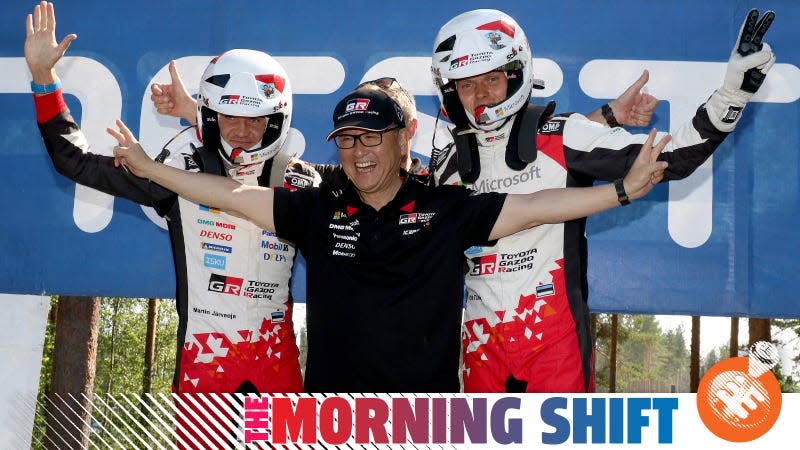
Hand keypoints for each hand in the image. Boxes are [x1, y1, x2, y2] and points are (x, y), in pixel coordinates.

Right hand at [24, 1, 76, 83]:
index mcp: (51, 36)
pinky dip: (29, 22)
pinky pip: (29, 29)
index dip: (50, 13)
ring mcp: (37, 37)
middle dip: (44, 11)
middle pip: (44, 20)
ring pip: (37, 23)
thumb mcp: (59, 51)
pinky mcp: (30, 39)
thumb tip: (74, 35)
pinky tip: (29, 16)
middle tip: (44, 2)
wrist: (40, 68)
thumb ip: (66, 42)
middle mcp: (44, 35)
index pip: (51, 22)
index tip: (50, 5)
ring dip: (37, 14)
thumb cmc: (51, 61)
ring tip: (38, 6)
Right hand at [107, 120, 154, 177]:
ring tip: (118, 161)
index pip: (125, 131)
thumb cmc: (140, 159)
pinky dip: (117, 161)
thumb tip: (115, 152)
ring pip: (117, 151)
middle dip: (114, 134)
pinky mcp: (127, 159)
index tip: (117, 120)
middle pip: (120, 138)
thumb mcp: (127, 152)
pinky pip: (119, 158)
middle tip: (108, 129)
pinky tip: (119, 164)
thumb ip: (118, 150)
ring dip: (116, 156)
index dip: (121, 126)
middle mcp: (129, 146)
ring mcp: (128, 153)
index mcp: (131, 142)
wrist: (145, 169)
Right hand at [150, 61, 197, 122]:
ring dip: (164, 105)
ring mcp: (162, 103)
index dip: (155, 90)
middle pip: (152, 97)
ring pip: (155, 104)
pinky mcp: (164, 110)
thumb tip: (172, 61)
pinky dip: (165, 110)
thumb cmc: (183, 94)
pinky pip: (159, 111)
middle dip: (161, 99)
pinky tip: (171, 108)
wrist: (188, 107)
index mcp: (163, 88)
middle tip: (169, 99)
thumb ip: (173, 72)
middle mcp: (162, 95)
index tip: (162, 92)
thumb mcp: (177, 82)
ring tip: (172, 104)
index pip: (153, 88)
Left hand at [609, 70, 659, 126]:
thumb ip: (641, 81)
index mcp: (646, 99)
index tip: (639, 103)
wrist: (615, 112)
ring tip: (631, 113)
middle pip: (652, 111)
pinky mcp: (641, 122)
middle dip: (641, 111)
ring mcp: (644, 114)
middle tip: (632, 108)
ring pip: (649, 118)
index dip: (648, 105)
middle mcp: (646, 106)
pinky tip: (632, 118)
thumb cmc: (622, 101)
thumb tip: (646, 71)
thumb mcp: (632, 90)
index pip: (656, 103)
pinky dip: (638, 122)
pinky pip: (645, 124)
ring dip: (638, 116)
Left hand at [623, 129, 669, 200]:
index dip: (652, 137)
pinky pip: (661, 174)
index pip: (648, 144)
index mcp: (643, 157)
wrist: (632, 190)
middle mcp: (648, 161)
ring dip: (658, 172)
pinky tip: (651, 181)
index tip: (654, 129)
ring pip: (662, 166)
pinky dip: (658, 178)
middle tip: (670, 135)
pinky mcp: (654, 175)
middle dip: (663, 143)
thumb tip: (666, 164)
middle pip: (658, 150)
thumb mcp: (645, 170)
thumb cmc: (635, 178)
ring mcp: (652, 168)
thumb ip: (656, 166)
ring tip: (651, 177)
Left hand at [706, 9, 775, 131]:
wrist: (738, 92)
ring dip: (763, 60)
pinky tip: (760, 71)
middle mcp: (750, 50)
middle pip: (760, 33)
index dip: (750, 21)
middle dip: (765, 23)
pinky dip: (767, 66)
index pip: (746, 32)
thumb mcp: (740, 66)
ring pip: (768, 50)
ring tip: (754, 68)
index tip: (754, 11)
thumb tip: (768, 54)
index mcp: (740, 48)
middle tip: (771, 13)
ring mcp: (758, 57)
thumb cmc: (734, 78)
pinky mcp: (765, 64)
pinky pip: (771, 59)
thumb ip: (754, 58)